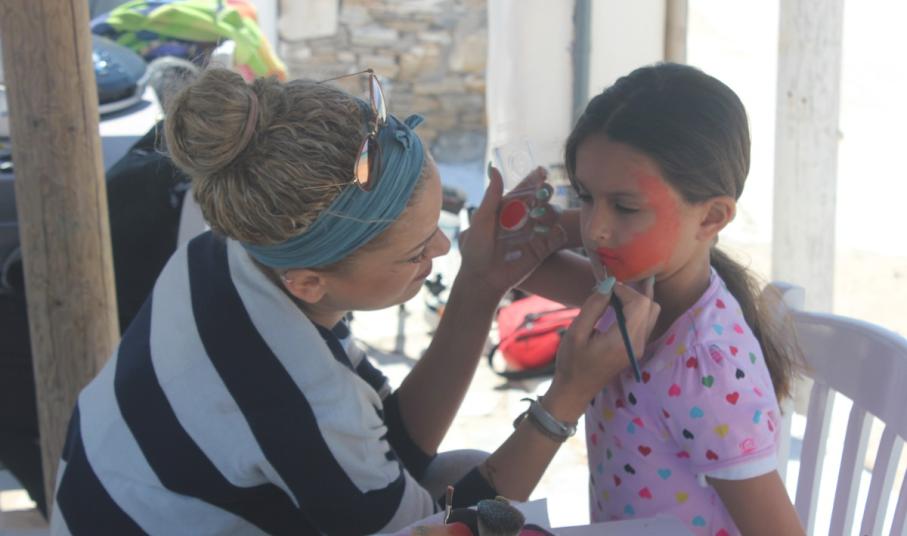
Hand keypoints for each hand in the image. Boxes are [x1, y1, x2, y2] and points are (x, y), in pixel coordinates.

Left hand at [457, 166, 566, 294]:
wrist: (483, 278)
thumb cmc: (476, 248)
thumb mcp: (481, 220)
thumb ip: (491, 196)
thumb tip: (493, 168)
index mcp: (509, 207)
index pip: (526, 187)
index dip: (535, 177)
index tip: (541, 172)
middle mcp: (524, 217)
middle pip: (542, 198)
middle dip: (546, 192)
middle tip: (543, 192)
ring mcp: (535, 232)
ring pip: (552, 214)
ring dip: (551, 211)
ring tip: (540, 215)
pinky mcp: (542, 248)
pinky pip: (557, 236)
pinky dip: (557, 232)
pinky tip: (548, 233)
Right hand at [543, 278, 659, 421]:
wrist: (576, 389)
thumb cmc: (572, 363)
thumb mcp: (576, 332)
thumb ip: (593, 307)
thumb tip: (608, 284)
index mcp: (623, 340)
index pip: (639, 303)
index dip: (625, 289)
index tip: (605, 287)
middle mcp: (638, 344)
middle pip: (649, 306)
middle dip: (632, 292)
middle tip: (610, 290)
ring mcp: (640, 347)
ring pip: (652, 312)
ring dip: (636, 299)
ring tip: (616, 294)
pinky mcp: (637, 348)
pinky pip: (646, 321)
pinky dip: (637, 309)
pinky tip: (620, 304)